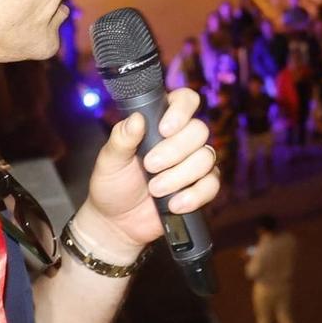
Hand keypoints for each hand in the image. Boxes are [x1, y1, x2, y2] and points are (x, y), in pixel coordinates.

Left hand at [77, 88, 217, 258]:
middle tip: (149, 166)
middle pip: (199, 130)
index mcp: (160, 122)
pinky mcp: (201, 187)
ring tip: (155, 189)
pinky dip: (194, 195)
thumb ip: (121, 138)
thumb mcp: (109, 160)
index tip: (164, 129)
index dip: (181, 110)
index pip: (185, 100)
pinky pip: (212, 184)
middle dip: (174, 151)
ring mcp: (194, 163)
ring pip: (206, 157)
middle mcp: (181, 139)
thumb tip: (136, 119)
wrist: (117, 222)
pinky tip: (174, 204)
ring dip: (179, 176)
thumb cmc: (112, 185)